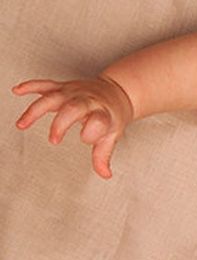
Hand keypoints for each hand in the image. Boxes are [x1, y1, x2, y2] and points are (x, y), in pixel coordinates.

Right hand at [12, 76, 133, 178]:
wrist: (116, 91)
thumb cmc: (111, 115)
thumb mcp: (112, 135)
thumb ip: (103, 155)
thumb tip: (105, 174)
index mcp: (102, 112)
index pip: (99, 121)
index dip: (91, 132)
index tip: (85, 140)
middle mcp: (87, 100)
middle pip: (73, 108)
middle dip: (61, 123)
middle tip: (53, 140)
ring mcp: (74, 92)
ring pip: (53, 97)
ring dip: (36, 110)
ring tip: (22, 124)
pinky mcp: (63, 87)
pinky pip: (45, 85)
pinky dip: (31, 86)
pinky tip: (18, 90)